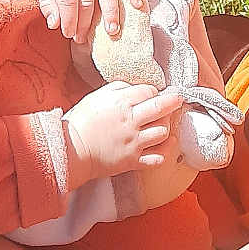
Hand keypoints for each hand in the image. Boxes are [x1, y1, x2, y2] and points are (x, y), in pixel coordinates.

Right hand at [63, 82, 183, 185]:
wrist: (70, 151)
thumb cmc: (81, 122)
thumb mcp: (97, 96)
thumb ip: (119, 88)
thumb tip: (136, 88)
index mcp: (121, 104)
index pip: (149, 91)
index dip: (154, 91)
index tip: (154, 94)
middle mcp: (131, 123)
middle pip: (162, 108)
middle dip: (174, 101)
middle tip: (178, 99)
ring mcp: (134, 143)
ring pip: (163, 132)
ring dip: (167, 126)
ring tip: (163, 123)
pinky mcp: (133, 162)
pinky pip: (158, 157)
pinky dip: (165, 151)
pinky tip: (165, 144)